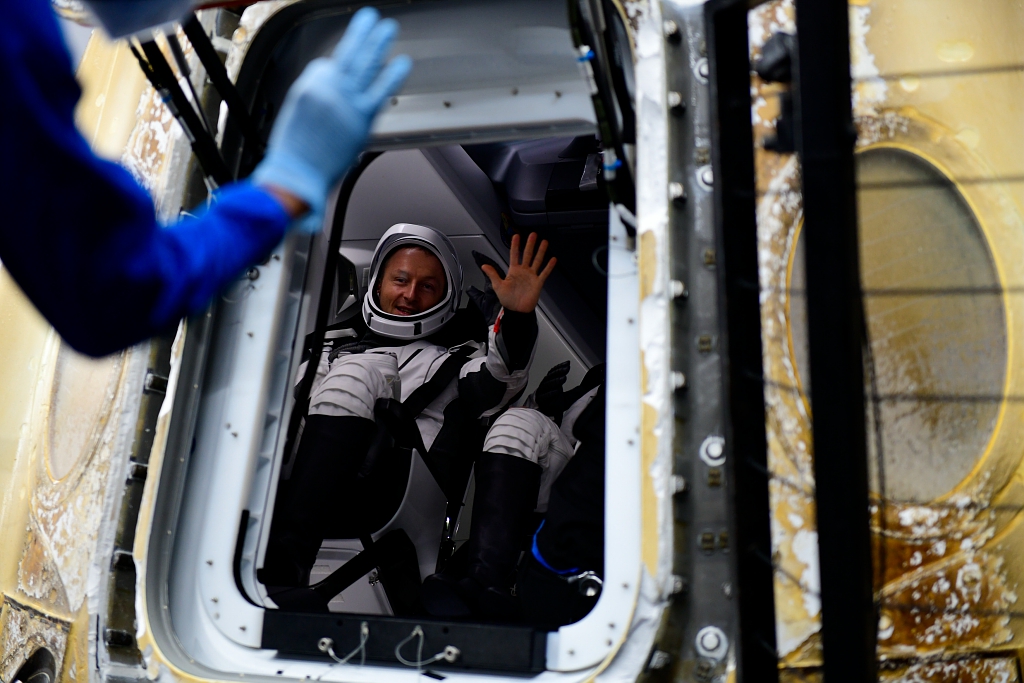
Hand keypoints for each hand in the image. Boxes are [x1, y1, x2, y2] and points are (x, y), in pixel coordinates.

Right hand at [252, 7, 411, 231]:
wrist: (296, 175)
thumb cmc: (293, 154)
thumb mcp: (293, 117)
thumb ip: (314, 101)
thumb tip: (330, 97)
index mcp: (307, 87)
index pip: (325, 67)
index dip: (332, 72)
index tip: (337, 73)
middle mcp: (326, 88)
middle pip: (346, 54)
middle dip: (360, 34)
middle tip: (370, 17)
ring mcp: (345, 100)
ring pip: (363, 64)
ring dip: (377, 43)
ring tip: (387, 27)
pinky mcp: (361, 116)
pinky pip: (380, 90)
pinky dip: (393, 75)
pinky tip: (402, 61)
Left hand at [480, 233, 555, 313]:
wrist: (517, 311)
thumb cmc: (507, 300)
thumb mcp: (498, 286)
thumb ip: (493, 274)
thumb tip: (484, 266)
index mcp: (513, 271)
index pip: (514, 255)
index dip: (515, 245)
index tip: (516, 236)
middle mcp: (523, 271)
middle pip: (527, 254)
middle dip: (530, 244)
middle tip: (533, 234)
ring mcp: (531, 276)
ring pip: (537, 261)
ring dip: (541, 251)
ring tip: (544, 242)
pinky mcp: (538, 283)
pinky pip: (544, 273)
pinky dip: (549, 267)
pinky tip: (553, 259)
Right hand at [534, 361, 570, 423]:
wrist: (545, 414)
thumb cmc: (553, 404)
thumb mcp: (567, 398)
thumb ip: (574, 393)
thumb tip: (583, 389)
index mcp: (549, 382)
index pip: (554, 372)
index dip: (560, 367)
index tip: (567, 363)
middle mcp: (544, 386)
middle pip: (550, 376)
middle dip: (559, 371)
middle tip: (566, 368)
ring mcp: (541, 393)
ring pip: (547, 385)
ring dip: (556, 381)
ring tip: (564, 378)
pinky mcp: (540, 401)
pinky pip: (545, 396)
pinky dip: (551, 393)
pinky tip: (557, 390)